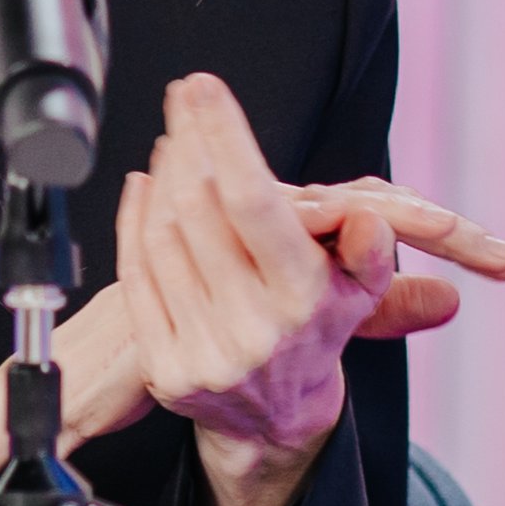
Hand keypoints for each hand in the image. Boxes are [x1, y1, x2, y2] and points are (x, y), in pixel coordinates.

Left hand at [0, 89, 504, 504]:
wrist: (276, 419)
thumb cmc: (315, 330)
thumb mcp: (359, 292)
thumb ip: (368, 254)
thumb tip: (370, 222)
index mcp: (303, 302)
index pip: (252, 204)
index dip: (223, 136)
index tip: (202, 86)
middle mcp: (252, 329)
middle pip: (198, 207)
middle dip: (189, 143)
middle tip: (186, 102)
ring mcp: (203, 351)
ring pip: (162, 234)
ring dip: (163, 174)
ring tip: (173, 141)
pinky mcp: (165, 367)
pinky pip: (136, 272)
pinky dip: (134, 219)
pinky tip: (144, 185)